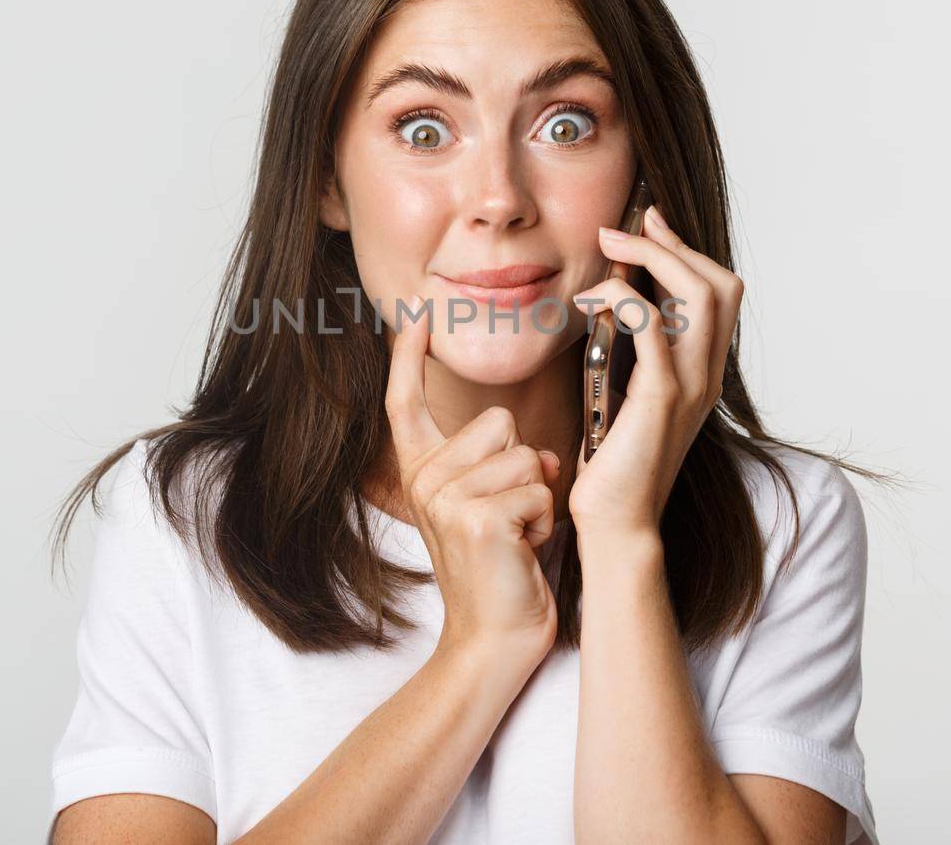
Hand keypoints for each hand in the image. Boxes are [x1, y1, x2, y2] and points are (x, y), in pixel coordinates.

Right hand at [385, 298, 562, 667]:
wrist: (493, 639)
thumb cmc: (503, 570)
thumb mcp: (494, 505)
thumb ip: (503, 465)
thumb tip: (543, 451)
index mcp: (422, 472)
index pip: (405, 401)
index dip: (409, 355)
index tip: (416, 311)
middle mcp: (424, 480)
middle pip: (500, 423)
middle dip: (526, 466)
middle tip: (511, 517)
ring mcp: (446, 498)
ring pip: (527, 454)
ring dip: (540, 498)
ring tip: (519, 537)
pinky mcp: (477, 518)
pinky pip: (539, 488)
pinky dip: (545, 521)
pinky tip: (525, 551)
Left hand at [568, 204, 743, 538]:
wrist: (617, 523)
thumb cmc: (612, 466)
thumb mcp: (625, 396)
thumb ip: (630, 357)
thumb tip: (606, 307)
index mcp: (702, 373)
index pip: (717, 294)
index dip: (685, 250)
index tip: (649, 221)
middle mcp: (706, 376)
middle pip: (719, 284)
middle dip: (672, 244)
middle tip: (625, 228)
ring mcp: (691, 386)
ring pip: (700, 294)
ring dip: (654, 257)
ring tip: (611, 246)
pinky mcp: (661, 398)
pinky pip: (654, 328)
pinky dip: (626, 299)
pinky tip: (594, 297)